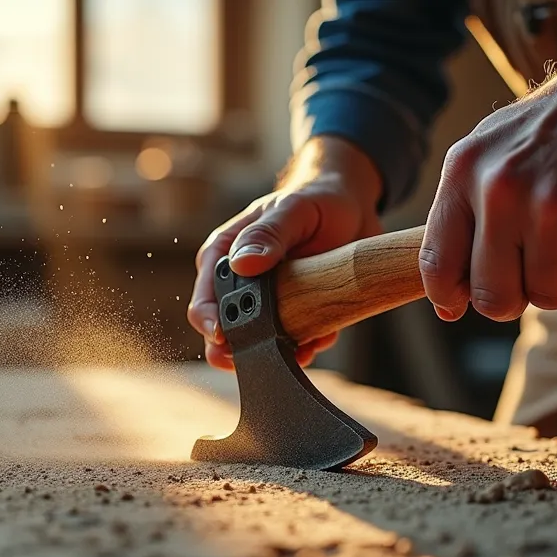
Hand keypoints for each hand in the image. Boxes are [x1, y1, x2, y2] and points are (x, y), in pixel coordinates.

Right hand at [188, 137, 382, 369]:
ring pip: (261, 343)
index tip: (224, 337)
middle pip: (226, 332)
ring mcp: (268, 302)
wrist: (351, 205)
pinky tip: (324, 334)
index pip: (204, 299)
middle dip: (241, 351)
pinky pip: (298, 341)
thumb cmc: (316, 199)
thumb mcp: (293, 210)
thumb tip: (242, 265)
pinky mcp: (296, 313)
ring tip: (304, 347)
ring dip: (280, 352)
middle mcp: (241, 283)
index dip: (210, 323)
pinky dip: (310, 345)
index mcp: (226, 256)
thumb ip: (268, 235)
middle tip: (263, 357)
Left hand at [419, 8, 556, 321]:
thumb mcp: (491, 152)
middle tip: (537, 268)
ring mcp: (549, 209)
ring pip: (547, 296)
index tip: (459, 305)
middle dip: (515, 296)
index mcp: (464, 171)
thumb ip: (463, 215)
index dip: (450, 296)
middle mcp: (500, 191)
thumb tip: (447, 297)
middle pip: (492, 297)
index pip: (437, 263)